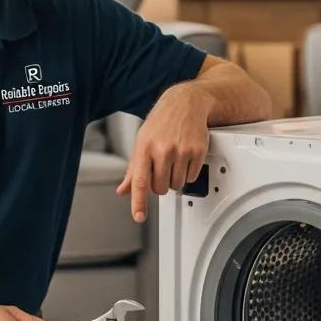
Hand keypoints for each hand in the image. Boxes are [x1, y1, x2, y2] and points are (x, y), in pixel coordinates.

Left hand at [116, 85, 210, 222]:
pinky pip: (192, 177)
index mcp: (144, 148)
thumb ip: (133, 170)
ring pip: (177, 185)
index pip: (140, 181)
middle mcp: (162, 149)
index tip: (139, 217)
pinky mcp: (197, 151)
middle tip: (162, 169)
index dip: (139, 202)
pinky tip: (185, 158)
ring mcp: (181, 151)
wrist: (184, 103)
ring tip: (174, 161)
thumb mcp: (142, 142)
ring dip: (175, 179)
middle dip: (161, 184)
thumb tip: (123, 190)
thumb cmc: (161, 123)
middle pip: (161, 188)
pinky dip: (189, 173)